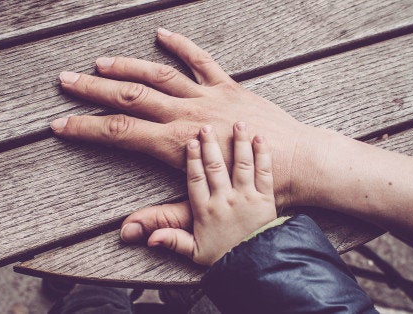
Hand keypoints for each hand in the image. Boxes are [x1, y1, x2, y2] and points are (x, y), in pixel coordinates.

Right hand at [52, 28, 336, 240]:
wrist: (297, 163)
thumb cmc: (255, 188)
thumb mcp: (205, 209)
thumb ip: (165, 219)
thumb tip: (130, 232)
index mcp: (176, 146)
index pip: (119, 133)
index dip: (85, 129)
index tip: (59, 124)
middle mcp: (187, 116)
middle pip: (130, 98)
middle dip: (93, 90)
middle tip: (65, 81)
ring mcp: (208, 97)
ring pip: (158, 76)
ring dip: (126, 67)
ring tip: (100, 63)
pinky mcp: (229, 87)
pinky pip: (201, 61)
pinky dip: (182, 46)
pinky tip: (162, 34)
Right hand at [146, 123, 276, 265]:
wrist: (258, 263)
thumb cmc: (226, 255)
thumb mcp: (195, 252)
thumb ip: (171, 239)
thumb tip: (146, 237)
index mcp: (205, 210)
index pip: (195, 179)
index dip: (192, 160)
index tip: (189, 141)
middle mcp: (225, 200)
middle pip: (216, 167)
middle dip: (211, 144)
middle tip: (206, 126)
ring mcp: (247, 197)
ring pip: (241, 165)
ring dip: (238, 142)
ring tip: (236, 124)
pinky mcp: (266, 198)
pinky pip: (264, 172)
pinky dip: (263, 154)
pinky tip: (260, 137)